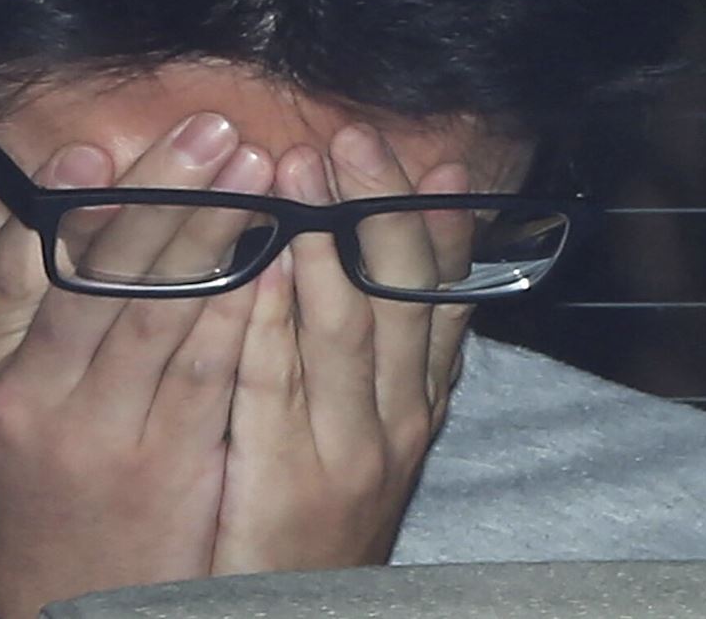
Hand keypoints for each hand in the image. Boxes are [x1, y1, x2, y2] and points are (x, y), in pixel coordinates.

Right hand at [0, 112, 275, 618]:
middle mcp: (43, 396)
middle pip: (100, 270)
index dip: (54, 205)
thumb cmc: (14, 528)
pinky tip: (276, 256)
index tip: (90, 150)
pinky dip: (241, 308)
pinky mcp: (172, 463)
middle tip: (211, 130)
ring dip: (215, 228)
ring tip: (257, 169)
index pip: (15, 273)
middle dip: (161, 191)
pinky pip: (209, 370)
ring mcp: (110, 429)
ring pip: (164, 306)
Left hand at [212, 123, 473, 572]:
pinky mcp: (296, 478)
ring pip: (350, 327)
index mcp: (419, 397)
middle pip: (401, 293)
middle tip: (352, 135)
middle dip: (379, 206)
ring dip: (329, 240)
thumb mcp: (363, 429)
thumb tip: (366, 258)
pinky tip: (264, 266)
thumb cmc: (318, 512)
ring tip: (301, 166)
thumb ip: (371, 351)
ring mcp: (354, 449)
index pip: (441, 294)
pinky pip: (285, 386)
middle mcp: (400, 417)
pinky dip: (277, 321)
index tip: (435, 157)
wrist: (295, 615)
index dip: (436, 221)